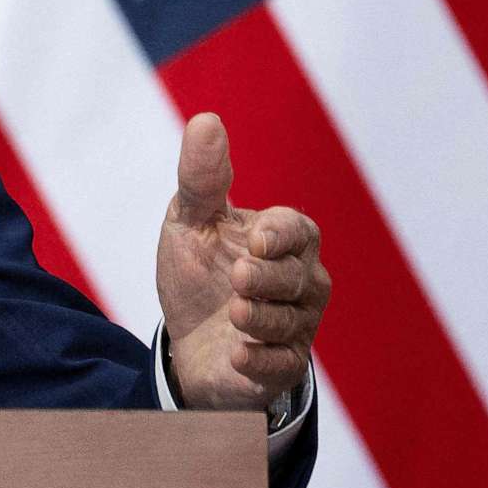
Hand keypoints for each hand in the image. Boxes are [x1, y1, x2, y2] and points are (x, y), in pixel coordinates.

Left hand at [156, 113, 328, 411]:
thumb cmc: (198, 273)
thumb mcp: (191, 222)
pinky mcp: (282, 367)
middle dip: (268, 279)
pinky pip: (283, 365)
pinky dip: (259, 360)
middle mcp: (301, 282)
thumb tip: (206, 120)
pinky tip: (237, 354)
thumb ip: (202, 179)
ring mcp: (296, 327)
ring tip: (233, 312)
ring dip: (259, 317)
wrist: (186, 342)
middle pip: (300, 278)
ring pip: (292, 322)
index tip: (256, 239)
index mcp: (284, 241)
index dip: (282, 235)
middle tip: (237, 278)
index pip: (299, 230)